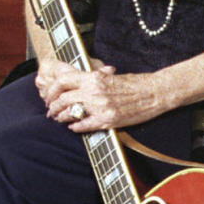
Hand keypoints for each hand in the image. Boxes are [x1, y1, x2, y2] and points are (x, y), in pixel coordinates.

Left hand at [39, 58, 160, 132]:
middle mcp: (94, 92)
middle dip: (53, 107)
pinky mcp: (107, 120)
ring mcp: (100, 107)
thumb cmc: (134, 83)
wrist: (153, 92)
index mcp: (94, 78)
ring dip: (62, 117)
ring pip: (70, 114)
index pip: (63, 81)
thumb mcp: (110, 75)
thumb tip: (78, 82)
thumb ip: (93, 79)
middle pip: (63, 99)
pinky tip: (73, 127)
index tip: (50, 96)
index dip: (52, 90)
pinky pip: (84, 126)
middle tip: (51, 111)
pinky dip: (75, 127)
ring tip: (60, 119)